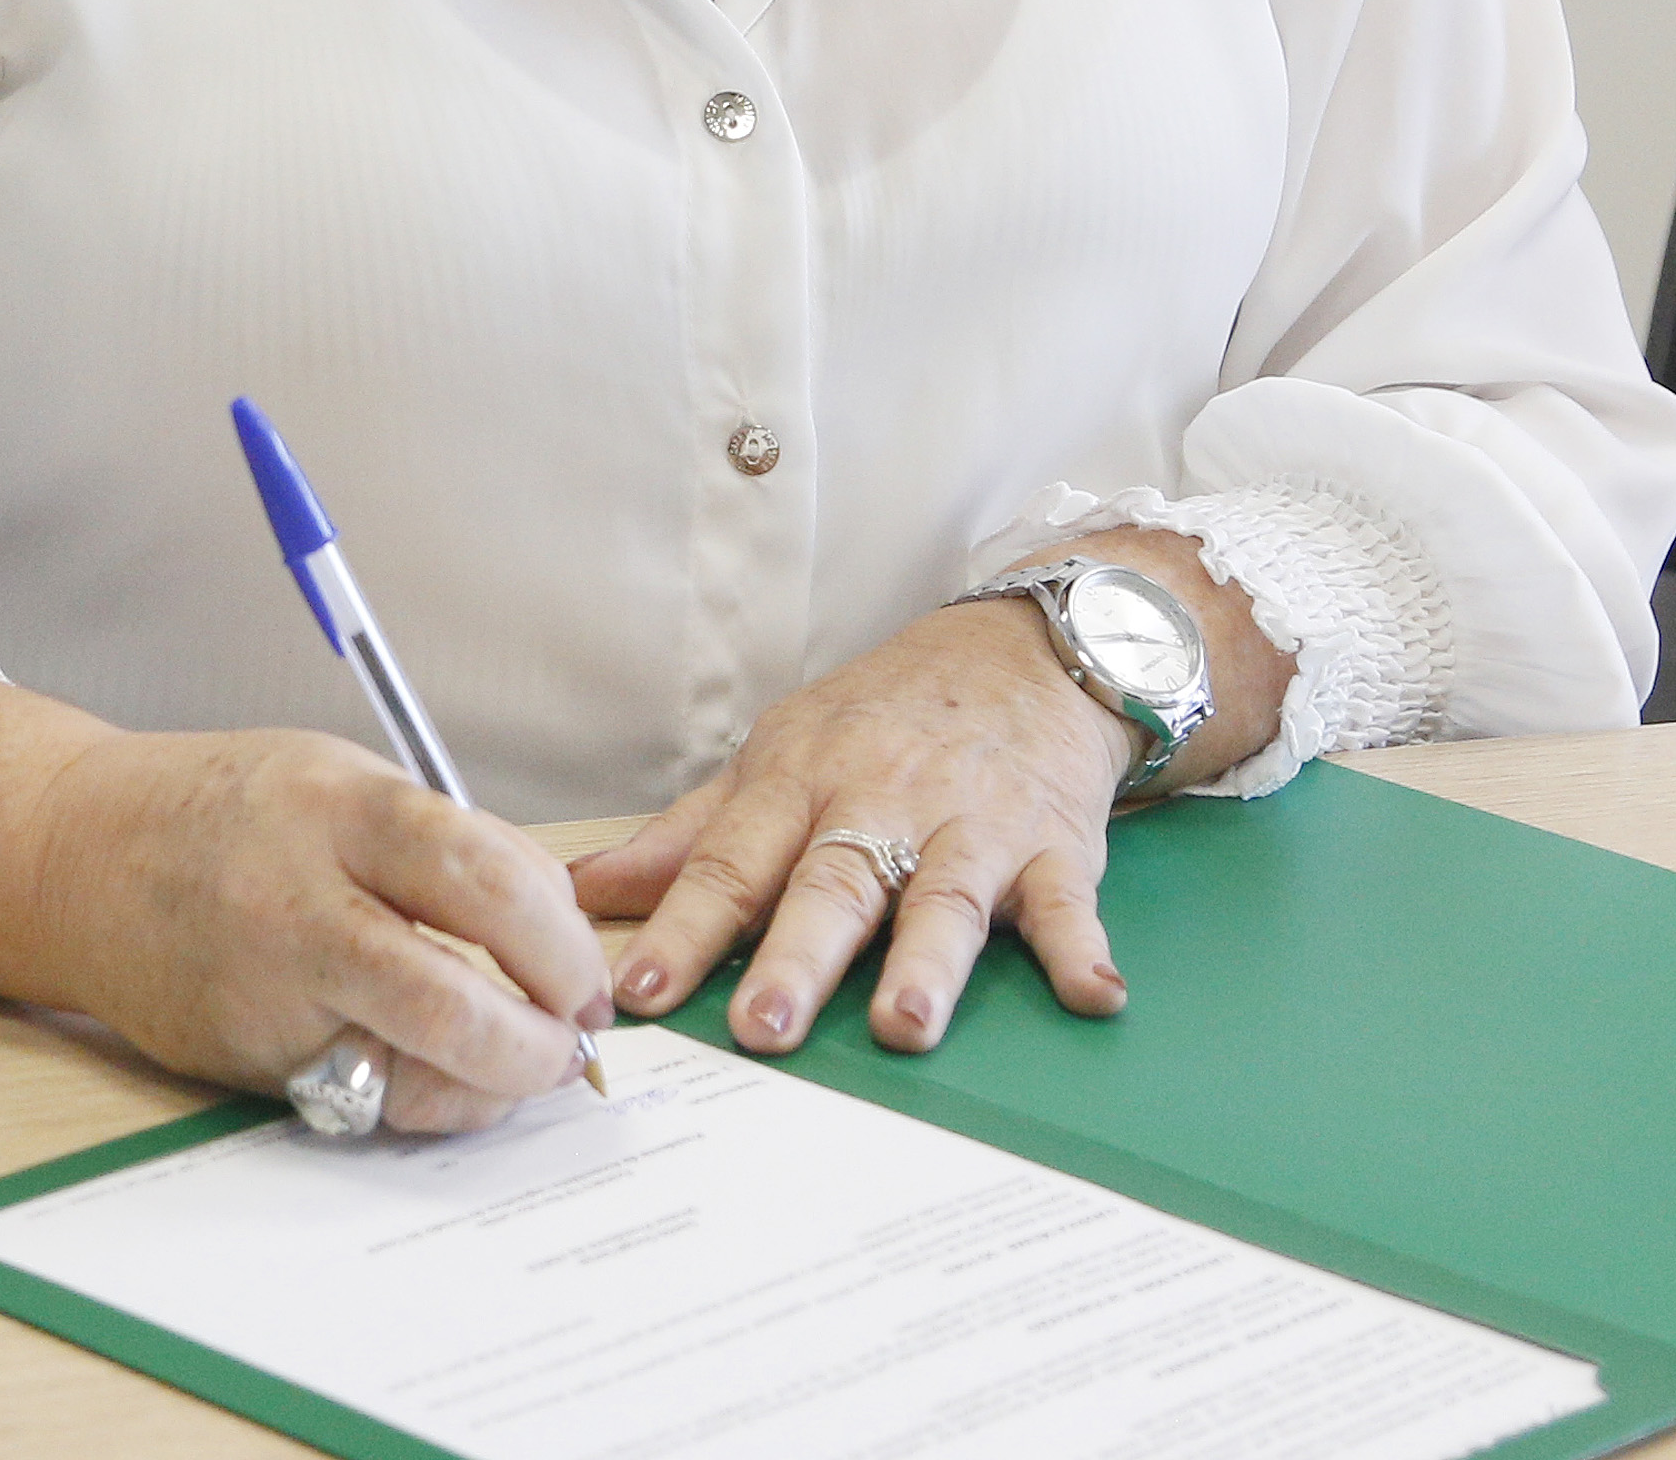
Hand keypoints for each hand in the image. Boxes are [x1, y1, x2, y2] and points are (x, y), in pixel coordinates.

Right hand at [7, 722, 614, 1134]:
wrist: (76, 857)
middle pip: (453, 1001)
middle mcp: (298, 906)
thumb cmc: (227, 810)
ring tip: (522, 1061)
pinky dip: (422, 1094)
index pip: (486, 881)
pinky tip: (444, 1072)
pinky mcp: (246, 1061)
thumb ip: (445, 843)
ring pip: (412, 1074)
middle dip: (541, 1038)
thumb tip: (555, 925)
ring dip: (494, 1084)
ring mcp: (266, 995)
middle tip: (573, 1035)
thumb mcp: (343, 779)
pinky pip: (362, 1099)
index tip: (588, 971)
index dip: (564, 941)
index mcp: (340, 812)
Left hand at [574, 542, 1276, 1059]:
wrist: (1026, 648)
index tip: (638, 993)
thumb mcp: (781, 756)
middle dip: (797, 957)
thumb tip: (581, 893)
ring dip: (928, 963)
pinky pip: (1069, 902)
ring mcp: (972, 825)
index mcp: (803, 784)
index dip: (682, 929)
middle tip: (764, 1027)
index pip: (731, 863)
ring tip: (905, 1026)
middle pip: (834, 886)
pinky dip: (1082, 950)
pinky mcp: (1054, 844)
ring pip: (944, 898)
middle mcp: (884, 803)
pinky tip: (1095, 995)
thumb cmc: (885, 718)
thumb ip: (688, 837)